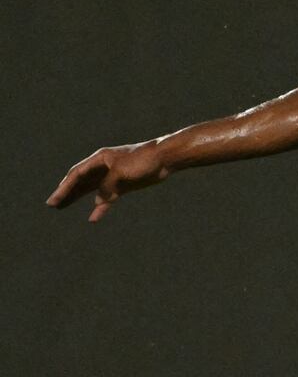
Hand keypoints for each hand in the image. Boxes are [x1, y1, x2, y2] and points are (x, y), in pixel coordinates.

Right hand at [47, 141, 169, 221]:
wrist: (165, 159)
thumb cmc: (143, 160)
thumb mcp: (121, 172)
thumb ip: (107, 186)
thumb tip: (99, 200)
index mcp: (100, 159)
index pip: (77, 174)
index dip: (64, 187)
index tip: (54, 200)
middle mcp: (103, 167)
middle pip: (80, 181)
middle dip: (66, 192)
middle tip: (52, 204)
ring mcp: (113, 176)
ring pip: (91, 189)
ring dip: (78, 198)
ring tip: (62, 207)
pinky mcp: (123, 185)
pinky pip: (107, 197)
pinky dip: (100, 207)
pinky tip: (93, 217)